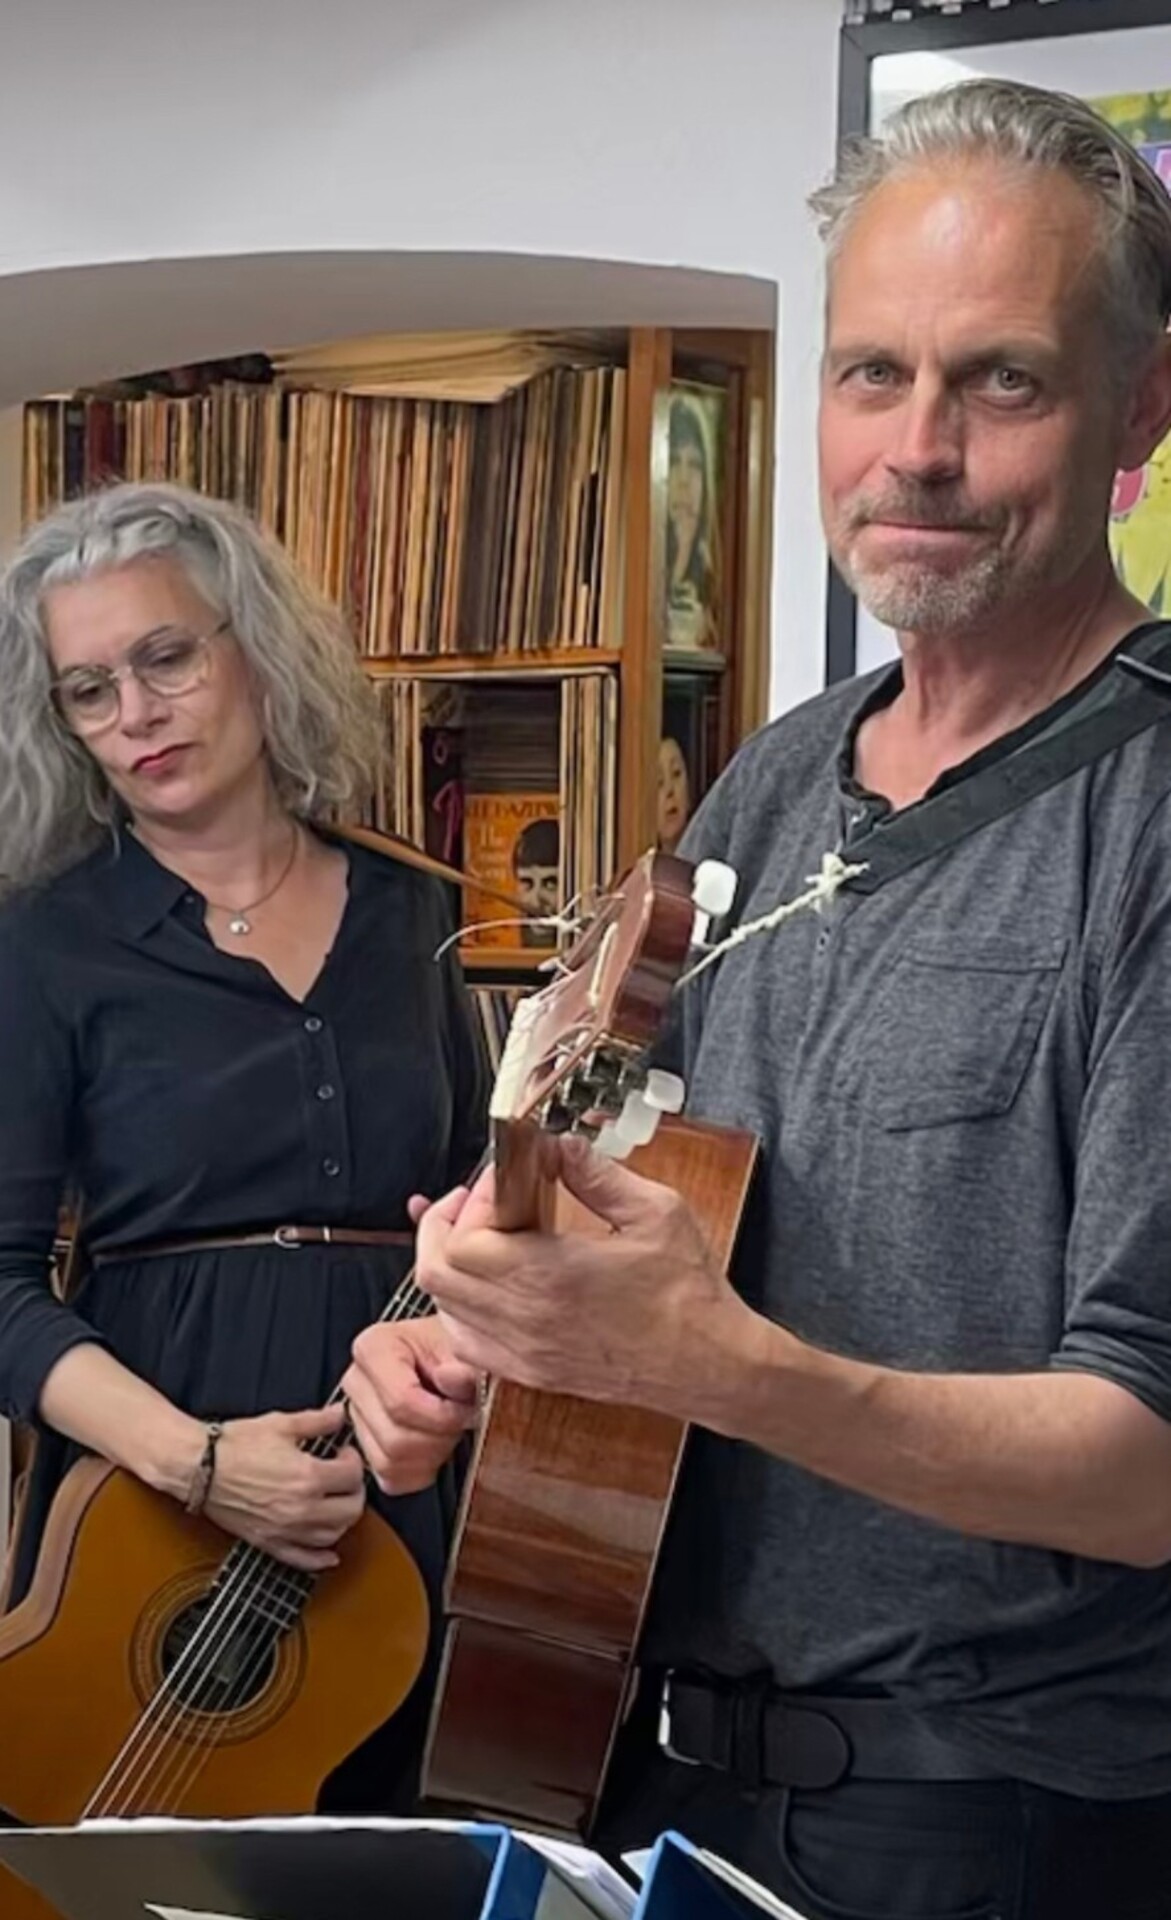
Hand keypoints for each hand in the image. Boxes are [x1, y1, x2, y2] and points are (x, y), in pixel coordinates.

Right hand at [201, 1406, 365, 1572]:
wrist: (199, 1468)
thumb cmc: (235, 1445)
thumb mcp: (281, 1424)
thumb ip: (318, 1421)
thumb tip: (340, 1415)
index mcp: (308, 1476)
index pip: (353, 1476)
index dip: (354, 1460)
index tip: (344, 1453)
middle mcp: (302, 1509)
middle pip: (350, 1510)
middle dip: (354, 1490)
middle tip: (346, 1477)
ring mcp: (286, 1530)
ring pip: (332, 1536)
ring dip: (342, 1520)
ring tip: (336, 1502)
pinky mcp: (268, 1542)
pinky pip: (302, 1559)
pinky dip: (320, 1559)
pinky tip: (329, 1555)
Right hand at [342, 1314, 480, 1495]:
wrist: (457, 1362)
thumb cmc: (457, 1354)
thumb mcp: (470, 1350)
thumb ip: (466, 1366)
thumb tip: (452, 1377)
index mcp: (374, 1348)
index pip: (401, 1402)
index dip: (441, 1415)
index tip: (465, 1407)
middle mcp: (356, 1381)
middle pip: (394, 1438)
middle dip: (439, 1436)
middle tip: (461, 1417)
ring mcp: (358, 1416)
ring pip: (391, 1462)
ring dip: (432, 1454)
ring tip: (449, 1427)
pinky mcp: (367, 1446)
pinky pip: (391, 1479)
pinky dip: (422, 1470)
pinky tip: (437, 1444)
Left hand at [416, 1135, 752, 1420]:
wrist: (709, 1366)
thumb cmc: (689, 1294)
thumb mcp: (656, 1212)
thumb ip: (598, 1174)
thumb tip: (559, 1146)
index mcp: (550, 1275)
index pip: (463, 1238)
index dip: (471, 1200)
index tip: (501, 1180)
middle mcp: (526, 1319)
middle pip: (436, 1273)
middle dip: (444, 1227)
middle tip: (475, 1202)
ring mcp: (524, 1353)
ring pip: (444, 1309)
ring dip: (451, 1268)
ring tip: (481, 1239)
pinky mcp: (532, 1373)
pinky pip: (467, 1343)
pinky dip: (462, 1310)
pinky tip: (491, 1288)